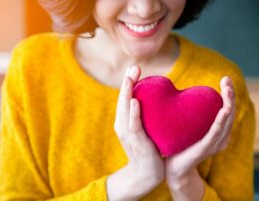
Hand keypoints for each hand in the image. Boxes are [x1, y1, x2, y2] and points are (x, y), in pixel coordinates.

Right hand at [106, 65, 164, 200]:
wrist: (145, 173)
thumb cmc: (148, 149)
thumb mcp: (145, 129)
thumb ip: (146, 115)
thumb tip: (158, 99)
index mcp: (125, 120)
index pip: (126, 98)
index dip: (128, 83)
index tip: (134, 68)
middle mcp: (123, 124)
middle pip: (123, 100)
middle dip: (127, 83)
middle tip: (133, 67)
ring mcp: (128, 133)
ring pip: (125, 110)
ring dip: (127, 93)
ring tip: (130, 78)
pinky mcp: (136, 142)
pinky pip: (133, 125)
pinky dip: (133, 113)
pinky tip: (135, 101)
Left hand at [165, 76, 234, 198]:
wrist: (172, 169)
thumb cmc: (178, 146)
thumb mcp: (186, 127)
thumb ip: (187, 113)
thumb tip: (178, 94)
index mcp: (216, 131)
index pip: (226, 109)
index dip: (228, 94)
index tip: (225, 79)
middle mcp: (218, 137)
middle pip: (229, 113)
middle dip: (230, 95)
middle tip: (227, 80)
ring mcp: (213, 144)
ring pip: (225, 122)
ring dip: (228, 104)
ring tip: (228, 90)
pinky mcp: (204, 149)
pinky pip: (214, 134)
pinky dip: (220, 122)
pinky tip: (223, 110)